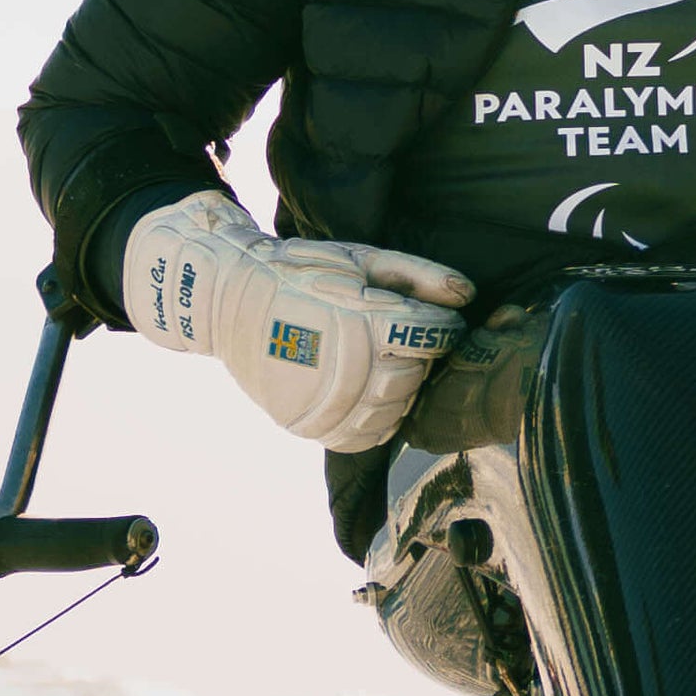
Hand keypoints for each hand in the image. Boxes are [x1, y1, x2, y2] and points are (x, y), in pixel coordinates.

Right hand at [119, 193, 473, 449]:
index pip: (437, 335)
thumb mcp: (360, 259)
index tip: (429, 319)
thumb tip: (467, 295)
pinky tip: (362, 392)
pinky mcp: (310, 426)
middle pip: (418, 374)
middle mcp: (352, 370)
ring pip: (396, 408)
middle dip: (416, 356)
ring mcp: (329, 404)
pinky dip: (374, 419)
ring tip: (371, 361)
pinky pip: (366, 437)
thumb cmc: (302, 272)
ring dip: (396, 388)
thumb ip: (418, 276)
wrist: (227, 300)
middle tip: (391, 338)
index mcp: (368, 323)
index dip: (441, 325)